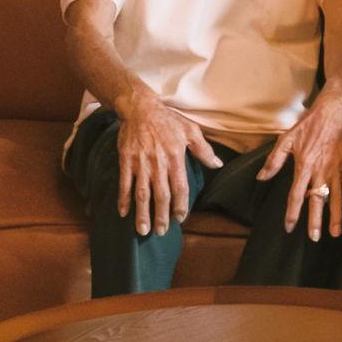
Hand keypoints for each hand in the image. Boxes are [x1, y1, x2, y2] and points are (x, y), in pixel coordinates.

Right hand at [114, 88, 220, 237]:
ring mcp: (141, 163)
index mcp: (176, 157)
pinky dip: (123, 199)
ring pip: (142, 194)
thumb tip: (218, 164)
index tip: (180, 218)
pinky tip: (123, 213)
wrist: (141, 109)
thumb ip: (204, 150)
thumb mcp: (190, 131)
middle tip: (161, 232)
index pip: (180, 186)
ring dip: (142, 213)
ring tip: (143, 230)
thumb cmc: (168, 120)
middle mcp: (158, 163)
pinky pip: (124, 184)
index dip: (180, 204)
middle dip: (161, 216)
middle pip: (161, 195)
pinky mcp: (126, 161)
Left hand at [257, 88, 341, 239]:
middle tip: (314, 238)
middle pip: (317, 200)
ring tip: (334, 233)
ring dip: (335, 215)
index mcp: (304, 166)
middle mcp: (320, 170)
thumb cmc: (308, 124)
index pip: (296, 194)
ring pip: (335, 196)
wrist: (333, 111)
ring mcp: (335, 168)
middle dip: (315, 220)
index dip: (292, 212)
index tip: (289, 226)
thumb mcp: (286, 139)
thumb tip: (261, 177)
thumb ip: (274, 160)